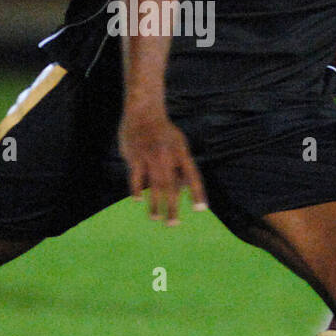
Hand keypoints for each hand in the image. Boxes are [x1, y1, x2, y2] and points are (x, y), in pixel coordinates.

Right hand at [118, 108, 208, 224]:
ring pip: (153, 184)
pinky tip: (138, 200)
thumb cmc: (163, 131)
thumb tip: (183, 188)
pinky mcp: (135, 156)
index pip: (192, 175)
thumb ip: (180, 165)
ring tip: (156, 218)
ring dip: (154, 203)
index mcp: (181, 152)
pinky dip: (136, 189)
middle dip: (172, 206)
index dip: (197, 193)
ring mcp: (150, 156)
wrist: (144, 111)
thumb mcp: (178, 143)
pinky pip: (135, 176)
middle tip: (173, 224)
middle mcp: (167, 156)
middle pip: (171, 186)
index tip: (201, 209)